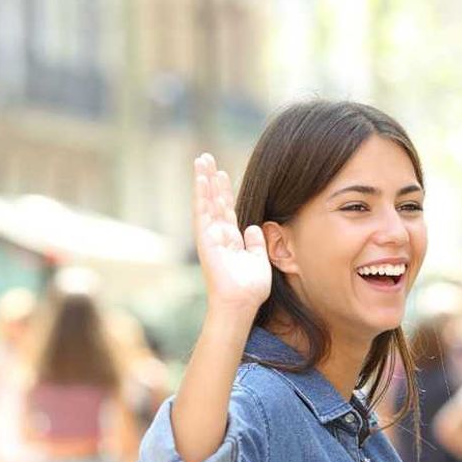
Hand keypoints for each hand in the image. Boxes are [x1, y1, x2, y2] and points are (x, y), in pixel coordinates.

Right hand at [194, 153, 270, 314]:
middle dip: (211, 179)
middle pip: (214, 201)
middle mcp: (218, 235)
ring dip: (203, 180)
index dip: (224, 191)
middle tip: (207, 158)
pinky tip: (202, 178)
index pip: (226, 210)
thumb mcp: (259, 260)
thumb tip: (254, 226)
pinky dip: (202, 195)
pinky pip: (203, 212)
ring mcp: (210, 236)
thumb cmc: (251, 288)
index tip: (223, 173)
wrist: (241, 302)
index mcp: (231, 240)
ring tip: (202, 159)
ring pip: (206, 202)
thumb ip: (255, 242)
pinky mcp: (205, 239)